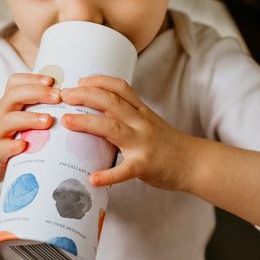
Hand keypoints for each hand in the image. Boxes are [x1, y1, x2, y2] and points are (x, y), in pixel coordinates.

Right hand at [0, 72, 59, 186]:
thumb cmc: (9, 136)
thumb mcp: (18, 117)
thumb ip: (35, 108)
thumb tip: (69, 98)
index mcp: (9, 103)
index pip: (15, 82)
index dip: (33, 78)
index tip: (52, 80)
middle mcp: (1, 114)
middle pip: (14, 96)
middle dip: (37, 93)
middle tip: (58, 96)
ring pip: (8, 120)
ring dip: (29, 118)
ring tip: (48, 120)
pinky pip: (2, 147)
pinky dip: (13, 146)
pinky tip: (24, 146)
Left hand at [60, 75, 193, 190]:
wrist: (195, 163)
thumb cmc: (168, 144)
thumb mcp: (149, 122)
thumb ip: (128, 116)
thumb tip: (99, 112)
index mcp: (141, 111)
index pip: (120, 87)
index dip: (98, 80)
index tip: (80, 80)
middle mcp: (141, 122)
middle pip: (110, 102)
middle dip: (85, 95)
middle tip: (64, 95)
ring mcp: (143, 143)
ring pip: (112, 127)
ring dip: (87, 122)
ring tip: (67, 122)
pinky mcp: (145, 165)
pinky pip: (124, 170)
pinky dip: (108, 175)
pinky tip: (92, 179)